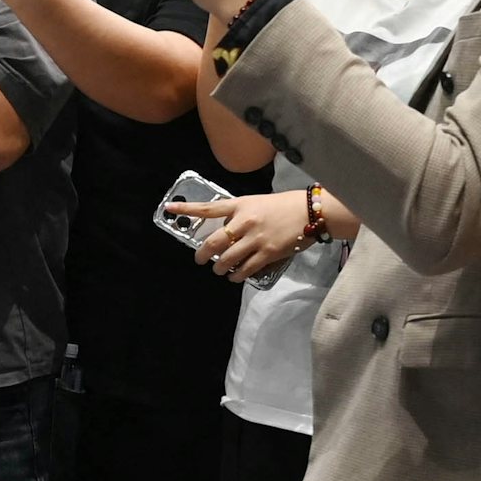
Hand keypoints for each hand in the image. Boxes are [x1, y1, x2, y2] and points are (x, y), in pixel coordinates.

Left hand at [172, 191, 313, 282]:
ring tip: (220, 270)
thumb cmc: (284, 205)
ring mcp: (255, 239)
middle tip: (199, 259)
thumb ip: (239, 214)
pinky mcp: (268, 253)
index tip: (169, 209)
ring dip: (220, 268)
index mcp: (239, 206)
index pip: (208, 208)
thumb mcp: (257, 203)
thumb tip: (227, 230)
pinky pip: (246, 269)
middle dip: (202, 254)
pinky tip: (235, 277)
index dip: (187, 210)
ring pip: (227, 260)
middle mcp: (244, 222)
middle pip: (213, 242)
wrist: (311, 211)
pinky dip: (237, 276)